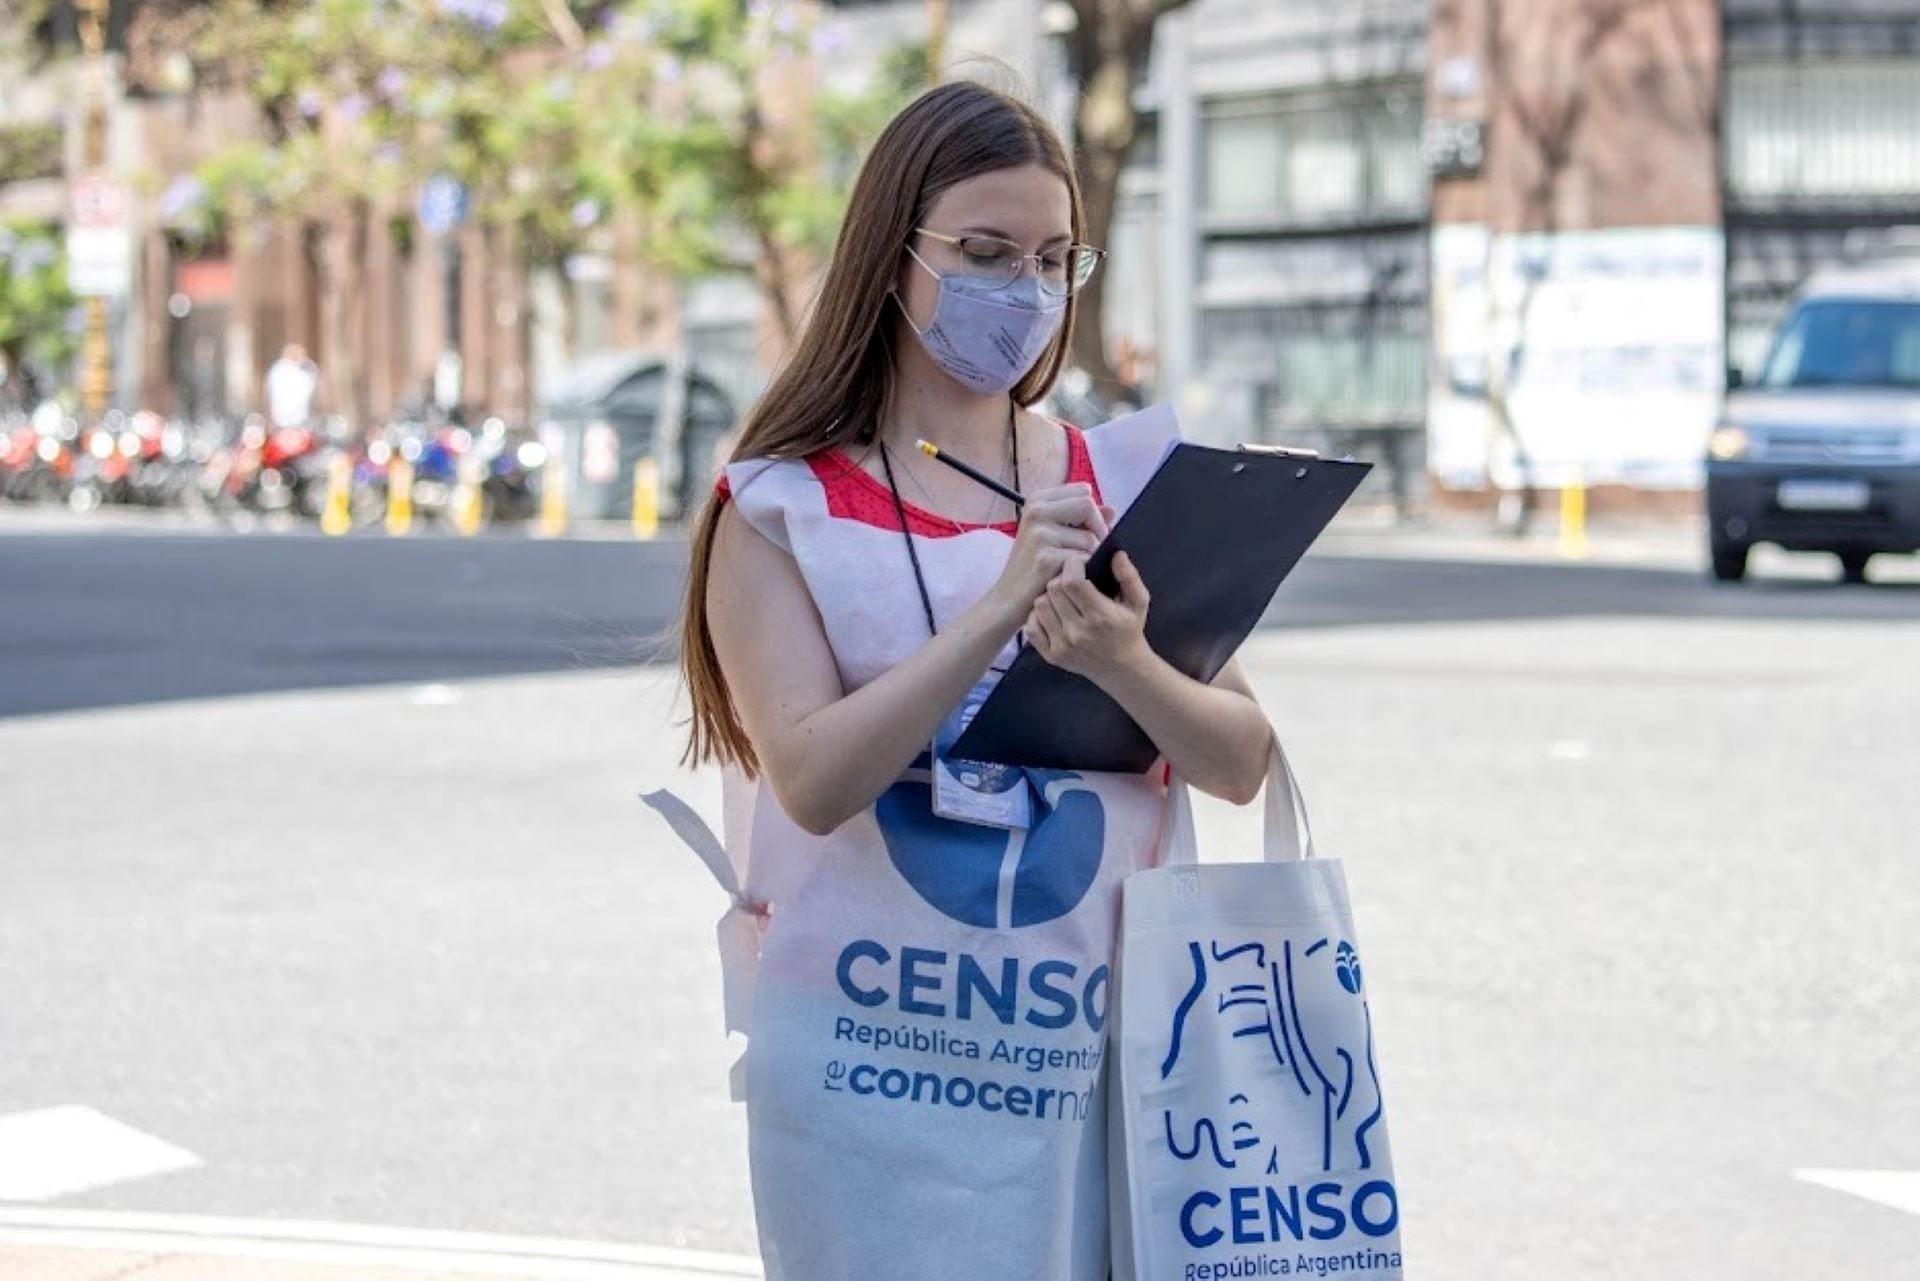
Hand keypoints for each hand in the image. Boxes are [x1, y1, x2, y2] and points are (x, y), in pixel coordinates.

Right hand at [987, 483, 1111, 621]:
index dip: (1093, 511)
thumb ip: (1081, 520)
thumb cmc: (1033, 566)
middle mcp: (1036, 511)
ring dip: (1090, 556)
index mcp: (1037, 500)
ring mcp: (1040, 534)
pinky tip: (1067, 578)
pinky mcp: (1046, 558)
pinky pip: (1084, 559)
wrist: (1007, 598)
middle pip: (1088, 505)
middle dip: (1097, 529)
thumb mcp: (1052, 534)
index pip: (1083, 491)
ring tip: (1073, 568)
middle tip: (1089, 550)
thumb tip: (1112, 510)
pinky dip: (1082, 572)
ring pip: (1090, 537)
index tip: (1087, 531)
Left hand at [1024, 550, 1151, 683]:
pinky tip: (1053, 613)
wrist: (1122, 669)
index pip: (1072, 582)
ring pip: (1040, 604)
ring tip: (1063, 597)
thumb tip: (1117, 554)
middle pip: (1053, 589)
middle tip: (1072, 581)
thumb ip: (1129, 576)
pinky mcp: (1051, 655)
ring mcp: (1062, 645)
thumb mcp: (1138, 602)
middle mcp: (1079, 632)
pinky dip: (1038, 615)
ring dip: (1049, 596)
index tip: (1079, 564)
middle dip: (1062, 578)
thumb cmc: (1129, 631)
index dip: (1072, 566)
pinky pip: (1031, 626)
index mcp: (1101, 616)